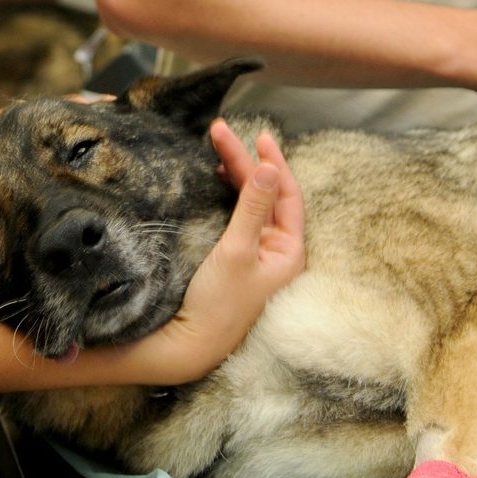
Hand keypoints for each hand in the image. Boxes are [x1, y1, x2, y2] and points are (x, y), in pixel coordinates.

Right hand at [145, 121, 304, 384]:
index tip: (258, 135)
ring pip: (251, 203)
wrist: (187, 346)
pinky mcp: (235, 260)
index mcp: (289, 252)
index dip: (274, 162)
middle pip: (266, 194)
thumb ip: (252, 207)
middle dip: (245, 162)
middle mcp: (277, 252)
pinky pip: (238, 217)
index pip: (287, 195)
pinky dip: (228, 194)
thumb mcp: (236, 251)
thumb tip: (268, 167)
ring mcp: (256, 256)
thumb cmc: (217, 305)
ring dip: (237, 175)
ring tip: (218, 148)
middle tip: (221, 131)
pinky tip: (218, 179)